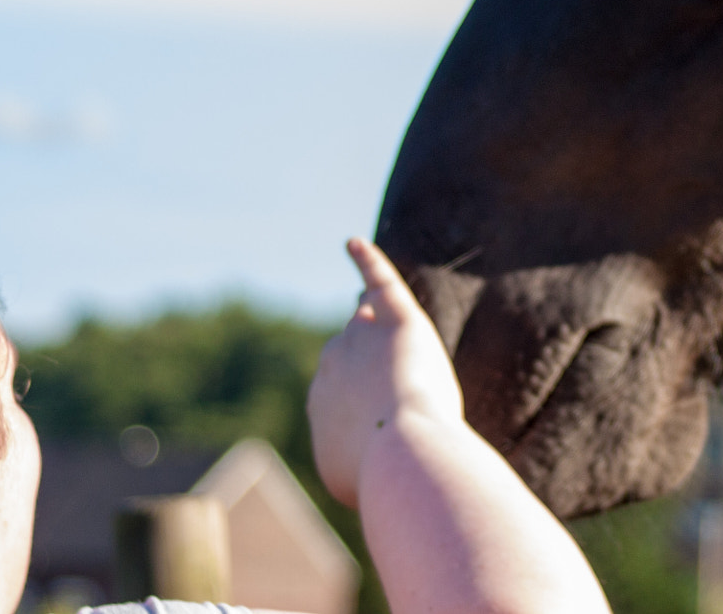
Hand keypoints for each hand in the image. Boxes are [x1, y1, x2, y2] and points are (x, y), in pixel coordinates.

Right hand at [308, 238, 464, 507]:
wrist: (401, 453)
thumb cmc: (378, 474)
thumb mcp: (348, 477)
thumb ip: (346, 453)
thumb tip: (349, 450)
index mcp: (321, 397)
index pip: (343, 384)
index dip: (369, 400)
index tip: (389, 423)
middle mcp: (331, 360)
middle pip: (352, 349)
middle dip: (373, 368)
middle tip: (401, 395)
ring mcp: (360, 335)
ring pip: (366, 319)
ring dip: (375, 321)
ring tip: (390, 327)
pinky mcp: (395, 318)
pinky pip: (377, 279)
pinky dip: (364, 259)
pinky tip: (353, 244)